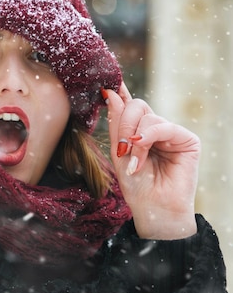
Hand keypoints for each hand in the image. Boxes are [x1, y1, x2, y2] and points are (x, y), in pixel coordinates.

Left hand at [103, 83, 198, 239]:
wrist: (153, 209)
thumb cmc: (136, 186)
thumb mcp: (119, 152)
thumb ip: (116, 123)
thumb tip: (111, 92)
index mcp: (138, 131)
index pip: (128, 105)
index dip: (119, 93)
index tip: (105, 83)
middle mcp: (155, 128)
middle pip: (135, 106)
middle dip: (123, 124)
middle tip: (121, 148)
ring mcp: (171, 132)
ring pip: (146, 116)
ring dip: (134, 139)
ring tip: (133, 162)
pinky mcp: (187, 139)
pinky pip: (162, 126)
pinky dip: (148, 140)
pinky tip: (141, 157)